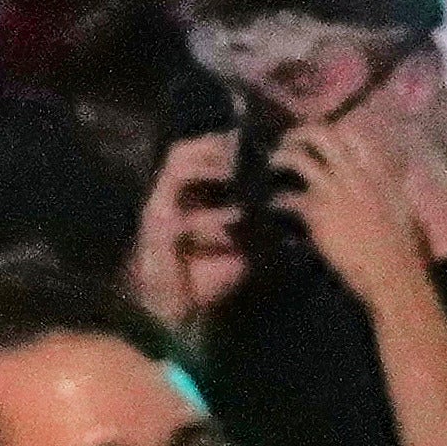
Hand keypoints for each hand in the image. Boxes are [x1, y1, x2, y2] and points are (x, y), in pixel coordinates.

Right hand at [134, 128, 246, 323]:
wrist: (178, 308)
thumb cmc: (208, 273)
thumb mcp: (239, 243)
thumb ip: (254, 223)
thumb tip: (288, 205)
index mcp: (185, 194)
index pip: (194, 152)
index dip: (218, 141)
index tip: (249, 137)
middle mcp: (168, 197)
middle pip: (180, 153)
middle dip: (211, 147)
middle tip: (242, 148)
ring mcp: (159, 214)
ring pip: (175, 175)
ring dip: (207, 170)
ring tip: (234, 172)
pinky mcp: (158, 238)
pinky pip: (181, 220)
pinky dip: (209, 216)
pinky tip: (235, 216)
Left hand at [277, 114, 433, 309]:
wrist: (393, 276)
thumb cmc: (408, 252)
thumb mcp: (405, 211)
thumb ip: (392, 190)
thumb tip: (391, 179)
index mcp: (381, 175)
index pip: (355, 136)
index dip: (335, 131)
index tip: (325, 138)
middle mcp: (357, 175)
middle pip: (322, 136)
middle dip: (301, 133)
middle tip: (290, 141)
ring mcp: (335, 192)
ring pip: (299, 159)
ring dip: (282, 157)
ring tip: (274, 163)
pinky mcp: (317, 213)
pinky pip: (289, 198)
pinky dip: (280, 200)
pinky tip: (276, 205)